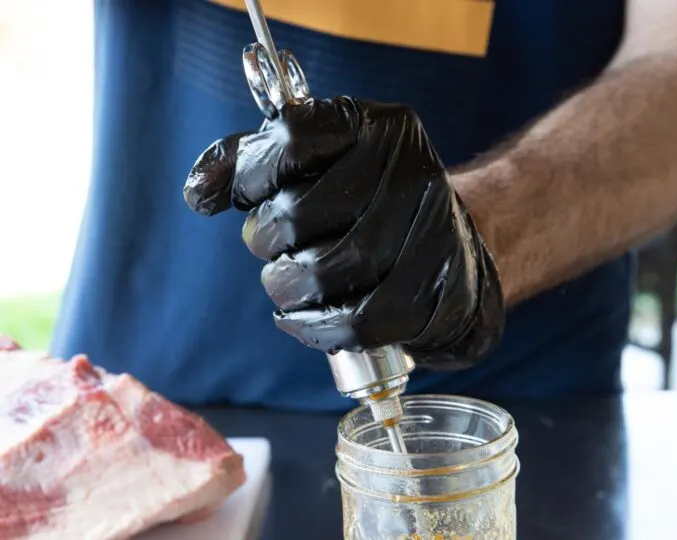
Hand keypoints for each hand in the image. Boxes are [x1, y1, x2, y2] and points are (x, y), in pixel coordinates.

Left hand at [183, 97, 503, 367]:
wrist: (451, 247)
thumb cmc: (369, 202)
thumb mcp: (320, 160)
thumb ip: (253, 161)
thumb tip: (198, 191)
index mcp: (380, 127)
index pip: (289, 139)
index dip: (251, 175)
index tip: (250, 195)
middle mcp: (411, 172)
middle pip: (297, 215)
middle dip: (265, 240)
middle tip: (273, 247)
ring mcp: (428, 233)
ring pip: (323, 273)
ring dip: (285, 288)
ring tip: (287, 283)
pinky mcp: (432, 291)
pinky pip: (353, 322)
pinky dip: (313, 328)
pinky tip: (302, 318)